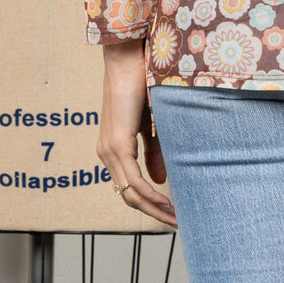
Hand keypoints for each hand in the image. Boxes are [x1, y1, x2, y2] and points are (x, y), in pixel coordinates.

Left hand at [97, 39, 176, 228]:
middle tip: (177, 224)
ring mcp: (109, 150)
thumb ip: (154, 152)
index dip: (150, 205)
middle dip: (153, 214)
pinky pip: (133, 180)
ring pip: (130, 193)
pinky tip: (165, 202)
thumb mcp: (151, 125)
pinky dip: (150, 195)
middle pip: (128, 197)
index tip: (172, 214)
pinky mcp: (117, 143)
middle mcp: (106, 153)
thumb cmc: (140, 84)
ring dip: (154, 208)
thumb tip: (159, 181)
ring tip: (175, 219)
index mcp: (113, 149)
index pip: (129, 188)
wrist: (128, 58)